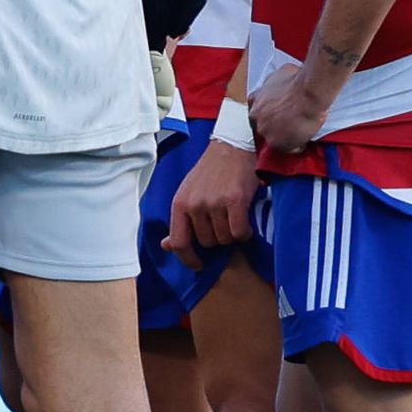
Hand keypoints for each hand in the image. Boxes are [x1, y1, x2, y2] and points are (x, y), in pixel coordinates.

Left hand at [169, 134, 258, 253]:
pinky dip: (244, 232)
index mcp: (179, 203)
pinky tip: (245, 221)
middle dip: (217, 237)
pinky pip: (239, 233)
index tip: (198, 264)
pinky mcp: (235, 201)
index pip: (178, 242)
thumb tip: (166, 246)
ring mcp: (214, 203)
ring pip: (224, 239)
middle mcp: (195, 204)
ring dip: (232, 234)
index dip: (188, 258)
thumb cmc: (211, 171)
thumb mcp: (188, 193)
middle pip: (207, 242)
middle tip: (223, 221)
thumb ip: (180, 220)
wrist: (232, 146)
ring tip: (233, 217)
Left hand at [247, 59, 337, 160]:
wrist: (307, 93)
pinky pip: (289, 148)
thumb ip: (274, 84)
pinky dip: (297, 146)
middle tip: (289, 125)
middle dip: (273, 126)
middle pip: (262, 126)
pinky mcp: (277, 143)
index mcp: (255, 99)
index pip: (256, 112)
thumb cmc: (297, 81)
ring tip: (299, 133)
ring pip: (274, 139)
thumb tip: (280, 84)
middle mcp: (256, 116)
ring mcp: (265, 131)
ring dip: (285, 137)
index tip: (276, 116)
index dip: (267, 115)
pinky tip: (305, 140)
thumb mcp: (279, 75)